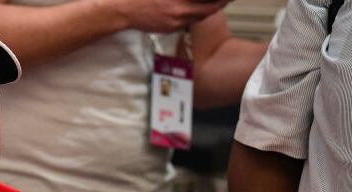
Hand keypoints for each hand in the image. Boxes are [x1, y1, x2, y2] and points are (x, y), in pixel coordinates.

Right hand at [115, 0, 230, 32]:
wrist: (125, 10)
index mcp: (179, 0)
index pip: (206, 2)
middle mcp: (180, 10)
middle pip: (207, 10)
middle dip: (218, 4)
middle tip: (225, 0)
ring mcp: (175, 21)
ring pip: (198, 17)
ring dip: (207, 11)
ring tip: (214, 4)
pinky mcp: (170, 28)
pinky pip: (186, 22)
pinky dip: (193, 16)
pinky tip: (193, 11)